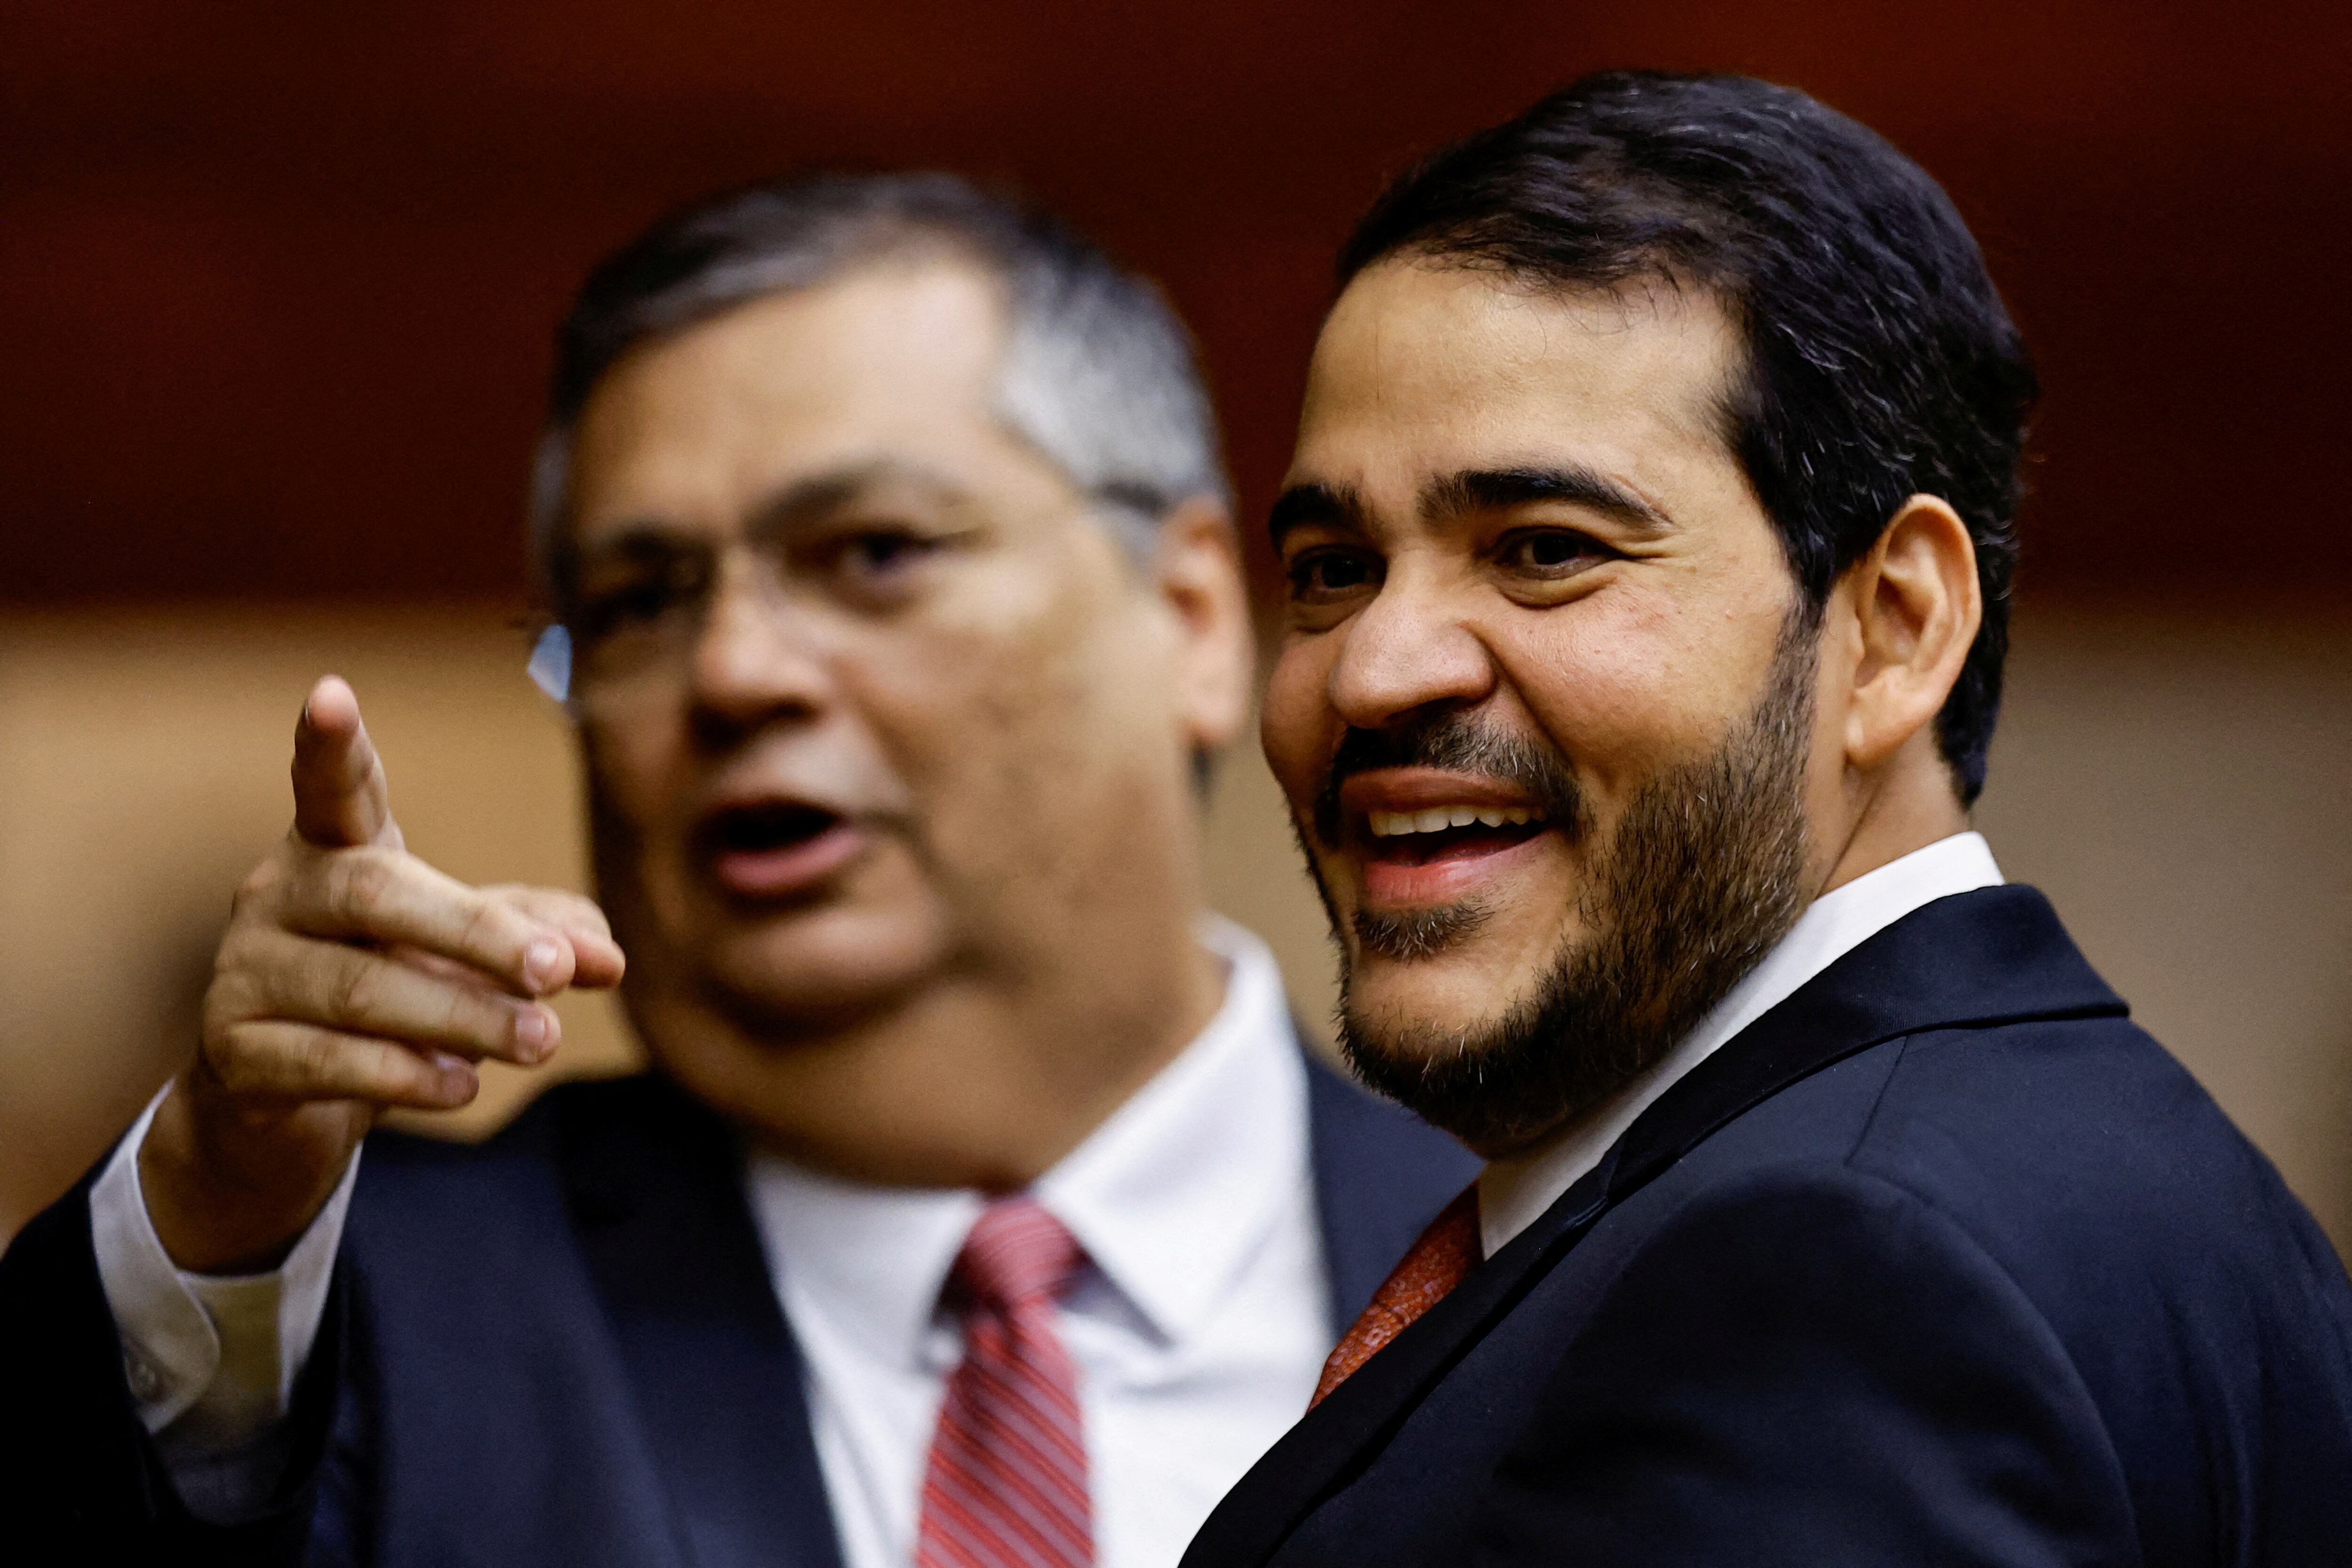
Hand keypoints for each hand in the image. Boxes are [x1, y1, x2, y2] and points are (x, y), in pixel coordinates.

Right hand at [139, 676, 624, 1272]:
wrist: (284, 1104)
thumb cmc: (394, 993)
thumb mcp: (468, 956)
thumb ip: (541, 938)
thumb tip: (606, 958)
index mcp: (334, 851)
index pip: (333, 789)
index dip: (332, 746)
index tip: (330, 694)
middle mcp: (277, 897)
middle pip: (377, 894)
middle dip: (479, 933)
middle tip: (558, 972)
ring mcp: (244, 974)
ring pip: (360, 988)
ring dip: (464, 1017)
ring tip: (540, 1041)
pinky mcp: (232, 1055)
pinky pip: (325, 1061)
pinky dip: (404, 1075)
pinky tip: (462, 1087)